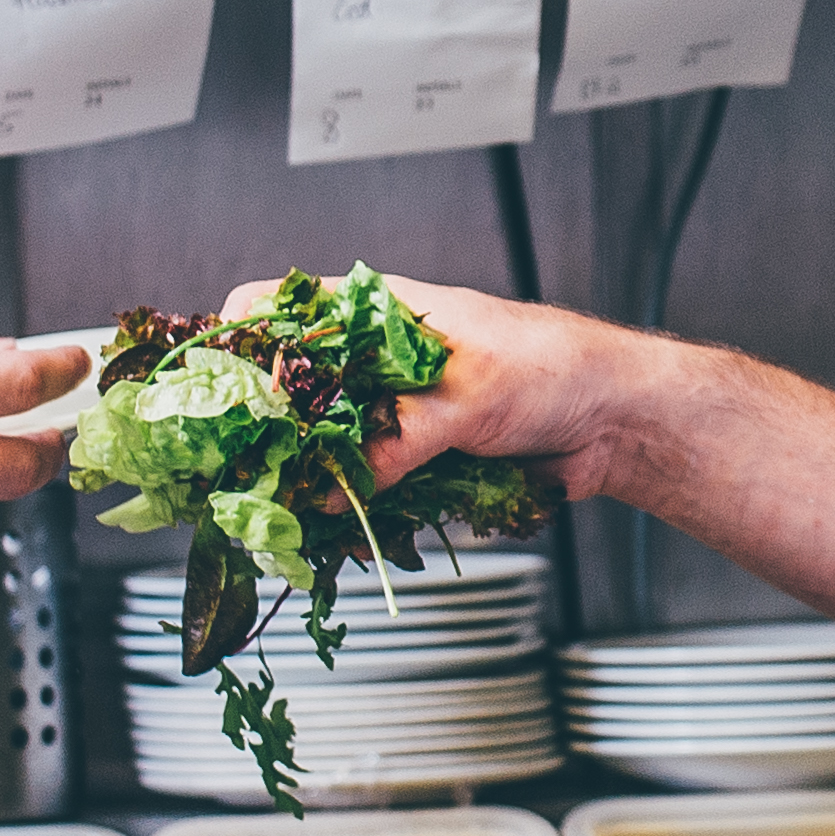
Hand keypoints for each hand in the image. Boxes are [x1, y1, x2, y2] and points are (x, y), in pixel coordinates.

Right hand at [218, 270, 672, 504]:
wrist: (614, 419)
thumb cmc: (554, 367)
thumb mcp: (465, 396)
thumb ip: (395, 440)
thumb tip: (333, 486)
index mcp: (380, 311)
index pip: (282, 307)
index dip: (241, 342)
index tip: (220, 392)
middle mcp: (377, 359)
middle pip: (291, 387)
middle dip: (263, 429)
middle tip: (238, 468)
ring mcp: (394, 411)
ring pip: (323, 443)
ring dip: (302, 477)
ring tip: (277, 508)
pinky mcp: (415, 457)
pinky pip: (363, 484)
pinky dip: (347, 506)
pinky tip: (333, 528)